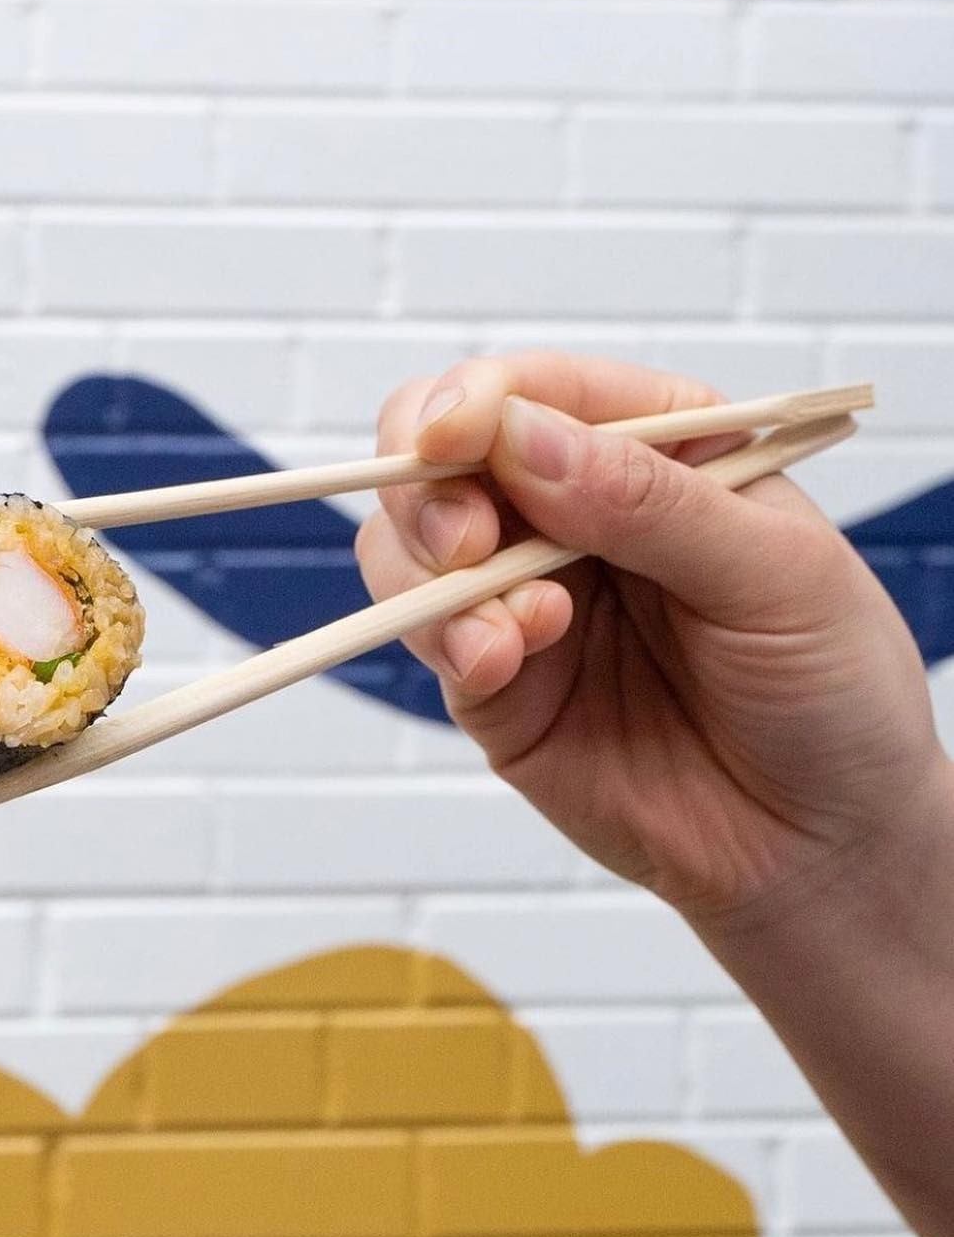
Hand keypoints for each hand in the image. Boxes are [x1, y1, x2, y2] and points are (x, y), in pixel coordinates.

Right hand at [356, 352, 950, 926]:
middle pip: (436, 452)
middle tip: (467, 544)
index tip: (453, 439)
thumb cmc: (831, 691)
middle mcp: (572, 507)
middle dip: (429, 487)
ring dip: (429, 574)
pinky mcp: (493, 681)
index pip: (533, 389)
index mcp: (654, 447)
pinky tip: (503, 662)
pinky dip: (445, 641)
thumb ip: (647, 501)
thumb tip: (519, 436)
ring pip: (405, 541)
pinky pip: (426, 636)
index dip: (474, 401)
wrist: (818, 848)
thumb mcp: (776, 574)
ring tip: (511, 632)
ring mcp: (522, 593)